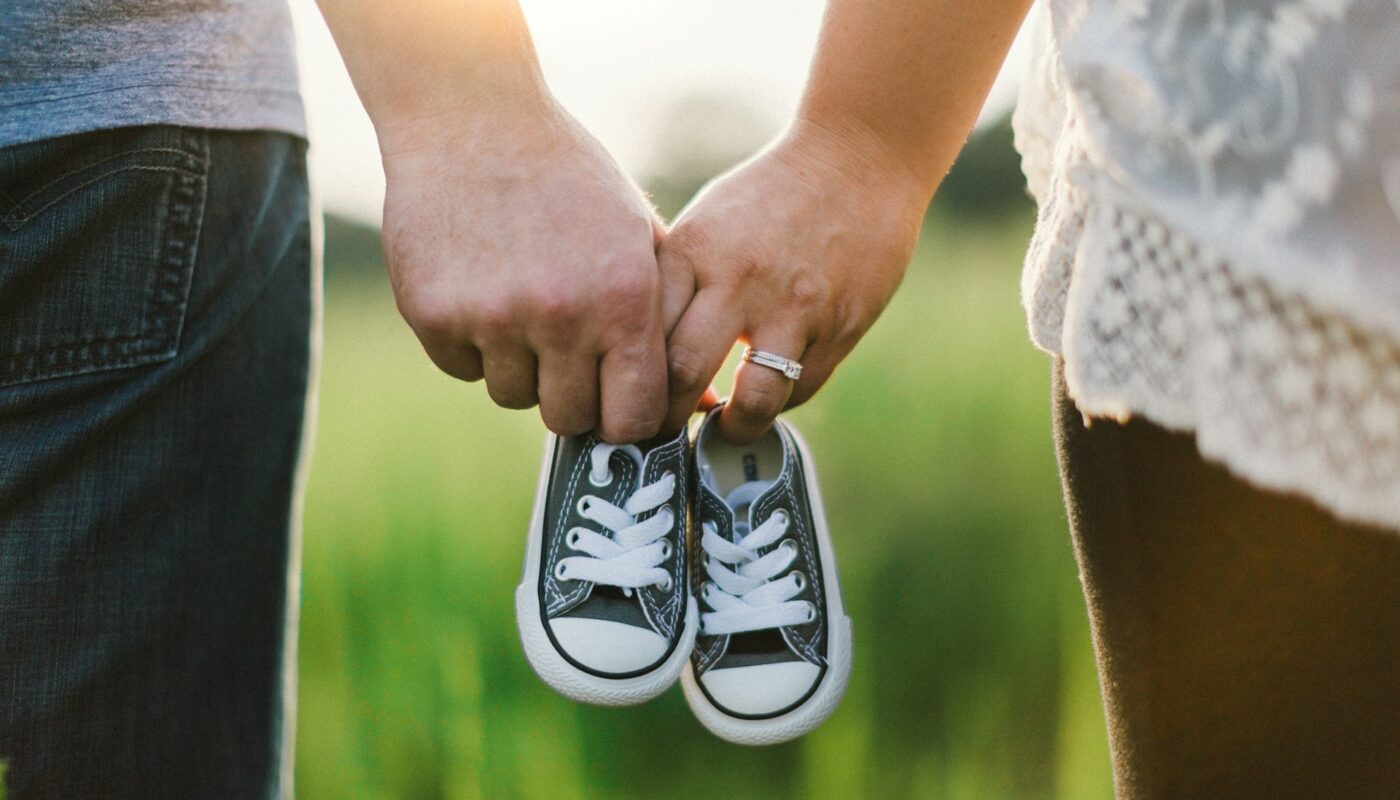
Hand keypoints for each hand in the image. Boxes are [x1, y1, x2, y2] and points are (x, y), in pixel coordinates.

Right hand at [379, 97, 668, 442]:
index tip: (614, 403)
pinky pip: (461, 368)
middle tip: (564, 350)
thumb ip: (668, 320)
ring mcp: (492, 318)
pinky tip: (480, 286)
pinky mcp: (434, 315)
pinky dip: (470, 343)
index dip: (624, 419)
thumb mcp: (637, 235)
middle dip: (570, 395)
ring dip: (518, 365)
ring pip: (512, 394)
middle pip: (568, 418)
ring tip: (521, 301)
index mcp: (623, 299)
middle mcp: (561, 315)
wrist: (473, 119)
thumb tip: (700, 406)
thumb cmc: (570, 180)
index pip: (633, 418)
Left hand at [658, 121, 929, 441]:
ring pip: (752, 399)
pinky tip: (766, 394)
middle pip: (683, 375)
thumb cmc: (769, 195)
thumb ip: (676, 283)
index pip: (643, 335)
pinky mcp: (840, 326)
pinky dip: (778, 402)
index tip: (627, 400)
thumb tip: (636, 353)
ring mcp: (795, 307)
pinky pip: (800, 388)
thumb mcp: (707, 224)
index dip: (628, 381)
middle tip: (665, 432)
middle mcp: (740, 280)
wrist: (859, 160)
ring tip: (724, 427)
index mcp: (694, 251)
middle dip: (666, 419)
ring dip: (733, 427)